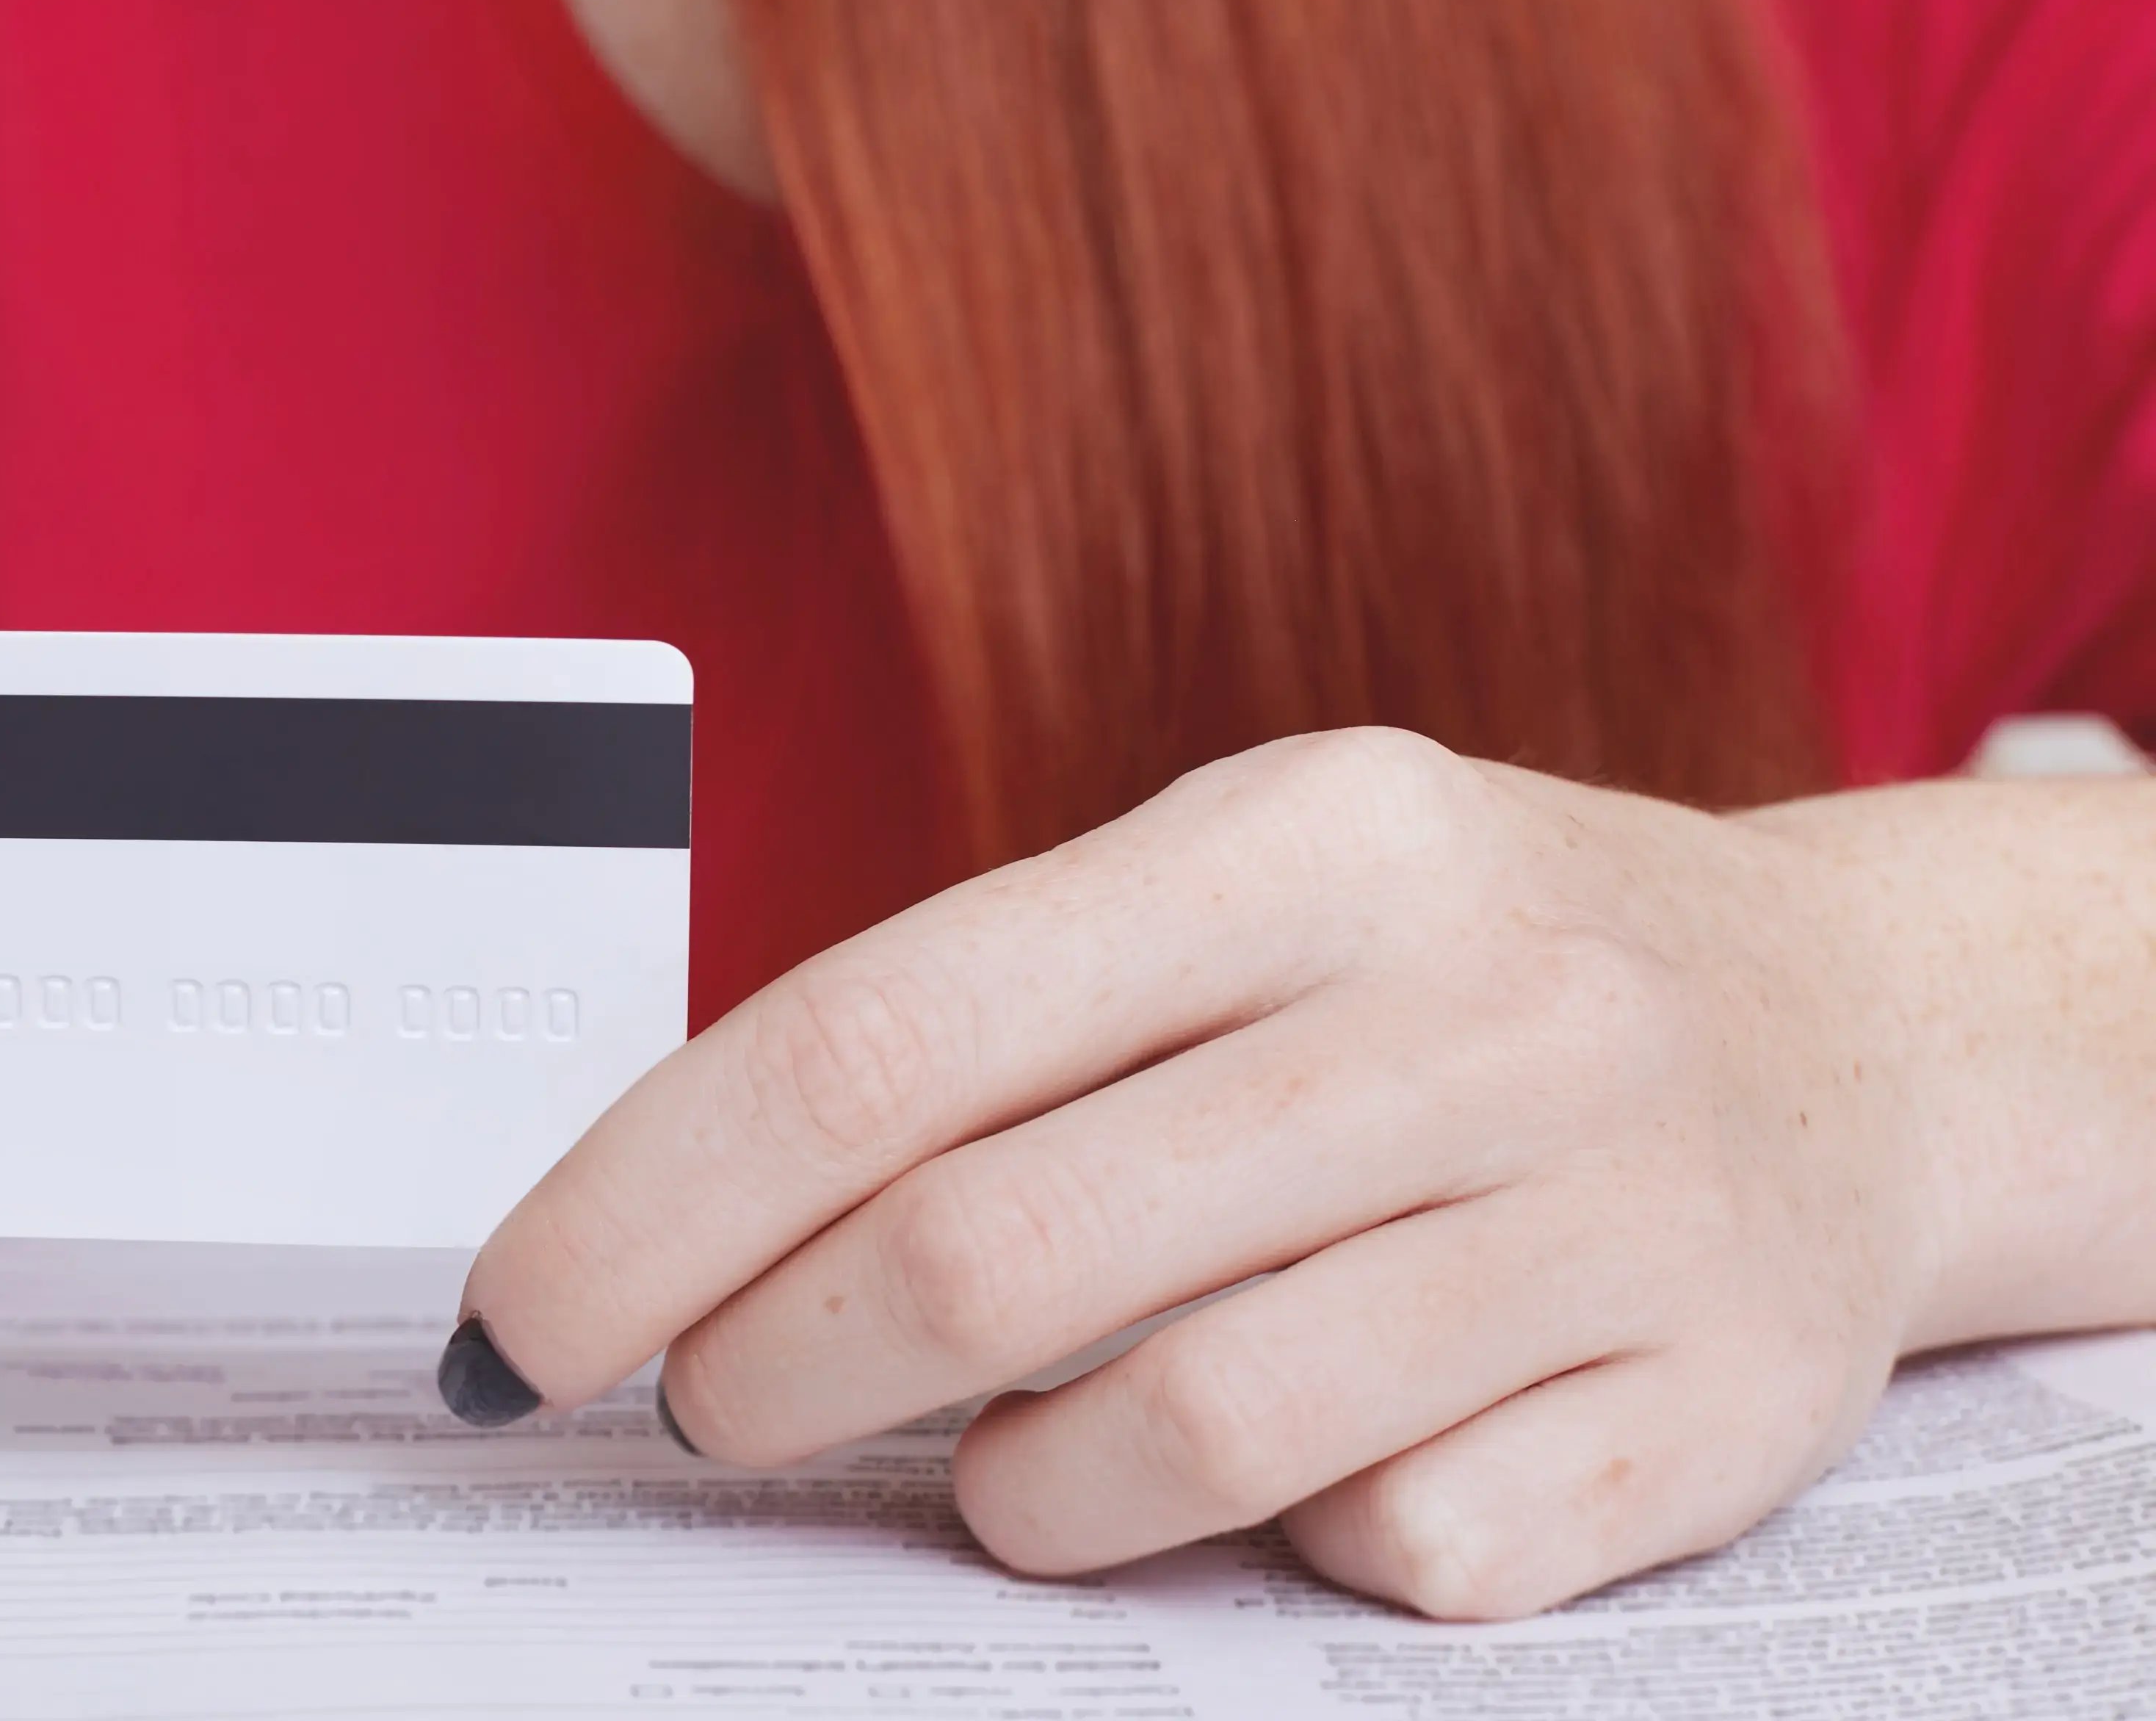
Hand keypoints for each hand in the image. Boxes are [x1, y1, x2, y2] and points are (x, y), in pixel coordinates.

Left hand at [454, 728, 1971, 1619]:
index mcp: (1309, 837)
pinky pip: (1401, 1547)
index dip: (652, 1204)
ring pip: (1185, 1433)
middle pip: (995, 1252)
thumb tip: (680, 1222)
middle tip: (714, 1405)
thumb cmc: (1453, 969)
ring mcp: (1615, 1213)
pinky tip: (1285, 1477)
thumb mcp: (1242, 891)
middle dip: (779, 1364)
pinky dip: (1289, 1546)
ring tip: (991, 1465)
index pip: (882, 1036)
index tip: (520, 1325)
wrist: (1865, 1029)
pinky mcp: (1713, 1411)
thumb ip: (997, 1023)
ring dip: (1017, 1491)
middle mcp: (1474, 1007)